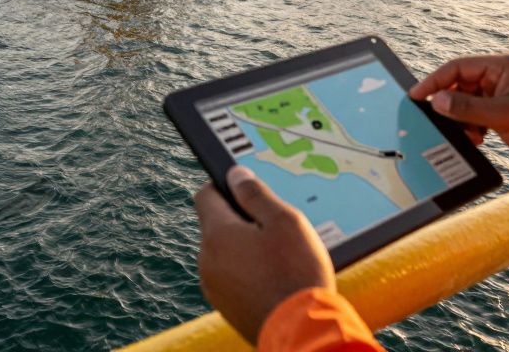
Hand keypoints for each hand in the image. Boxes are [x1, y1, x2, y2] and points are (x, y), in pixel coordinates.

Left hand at [193, 165, 334, 343]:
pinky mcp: (226, 308)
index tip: (244, 187)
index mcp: (217, 234)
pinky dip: (249, 273)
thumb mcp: (284, 221)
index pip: (206, 195)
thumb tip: (235, 174)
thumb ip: (256, 194)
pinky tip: (276, 279)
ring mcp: (214, 287)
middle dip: (241, 221)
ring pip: (225, 254)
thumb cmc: (295, 274)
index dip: (223, 185)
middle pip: (217, 226)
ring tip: (280, 257)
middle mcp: (207, 260)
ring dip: (246, 249)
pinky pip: (232, 279)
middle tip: (275, 226)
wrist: (302, 334)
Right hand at [410, 54, 508, 176]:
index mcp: (502, 67)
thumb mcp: (505, 116)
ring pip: (465, 103)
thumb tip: (437, 101)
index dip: (434, 81)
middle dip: (450, 106)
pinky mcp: (502, 112)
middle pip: (459, 85)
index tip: (416, 96)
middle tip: (440, 123)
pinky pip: (475, 115)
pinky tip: (478, 139)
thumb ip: (468, 108)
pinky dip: (471, 127)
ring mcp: (501, 94)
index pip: (458, 67)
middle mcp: (500, 77)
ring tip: (471, 136)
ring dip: (462, 120)